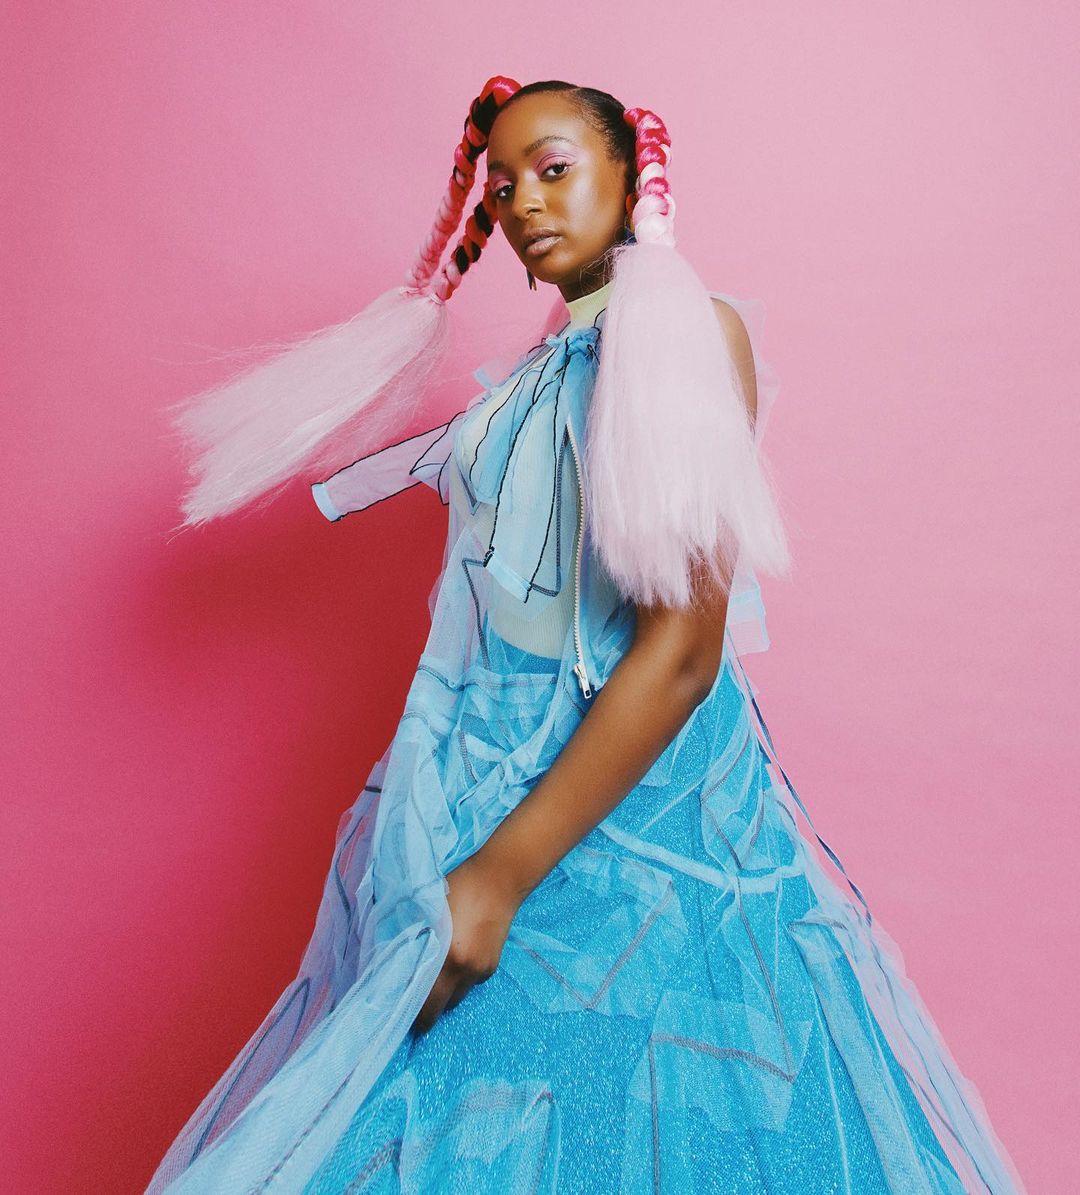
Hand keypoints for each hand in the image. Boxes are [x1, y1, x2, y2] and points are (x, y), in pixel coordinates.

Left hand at [411, 850, 522, 1035]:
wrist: (499, 879)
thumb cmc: (458, 887)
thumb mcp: (427, 910)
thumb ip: (414, 938)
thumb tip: (398, 960)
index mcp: (447, 958)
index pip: (426, 1003)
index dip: (413, 1014)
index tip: (402, 1015)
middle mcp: (466, 971)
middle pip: (443, 1006)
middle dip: (429, 1007)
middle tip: (415, 997)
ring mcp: (481, 970)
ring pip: (458, 995)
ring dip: (446, 992)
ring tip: (436, 974)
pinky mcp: (492, 966)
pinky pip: (471, 982)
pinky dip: (461, 978)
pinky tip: (457, 957)